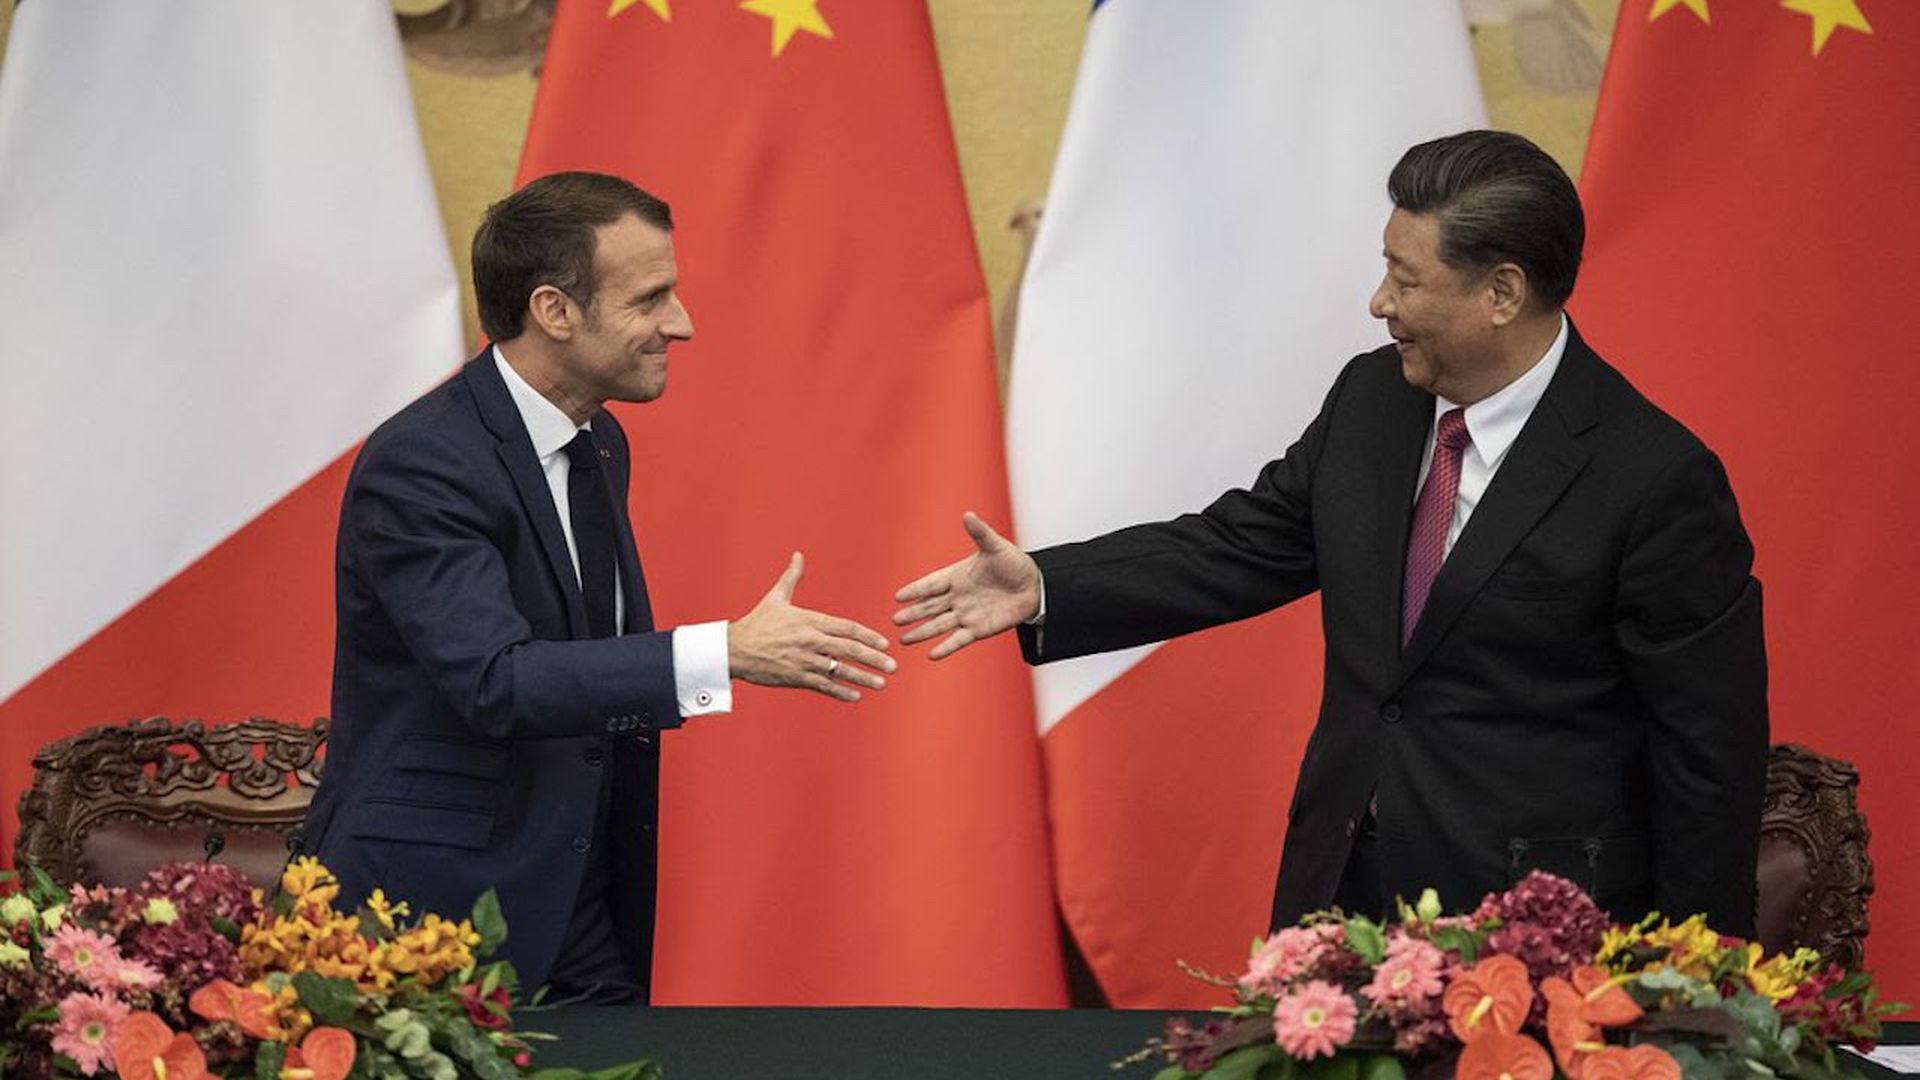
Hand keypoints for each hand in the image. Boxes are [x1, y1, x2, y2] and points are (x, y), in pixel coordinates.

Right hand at [729, 553, 894, 702]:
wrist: (734, 649)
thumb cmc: (757, 623)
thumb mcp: (776, 597)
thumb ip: (792, 577)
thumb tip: (798, 555)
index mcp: (809, 619)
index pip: (847, 628)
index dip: (868, 636)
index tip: (884, 643)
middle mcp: (810, 640)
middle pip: (849, 649)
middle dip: (873, 658)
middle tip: (893, 666)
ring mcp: (804, 660)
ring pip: (840, 670)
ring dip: (863, 678)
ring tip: (881, 683)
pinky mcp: (795, 677)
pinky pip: (823, 686)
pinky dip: (841, 692)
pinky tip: (856, 696)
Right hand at [892, 512, 1039, 659]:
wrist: (1035, 586)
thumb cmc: (1014, 563)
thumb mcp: (996, 547)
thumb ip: (980, 533)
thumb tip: (968, 515)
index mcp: (957, 576)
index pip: (931, 584)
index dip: (916, 590)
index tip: (898, 596)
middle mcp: (957, 596)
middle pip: (930, 607)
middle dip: (913, 613)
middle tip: (895, 620)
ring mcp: (966, 614)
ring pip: (939, 625)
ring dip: (922, 632)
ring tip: (904, 640)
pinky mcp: (978, 629)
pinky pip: (959, 639)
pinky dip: (946, 647)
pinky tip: (932, 654)